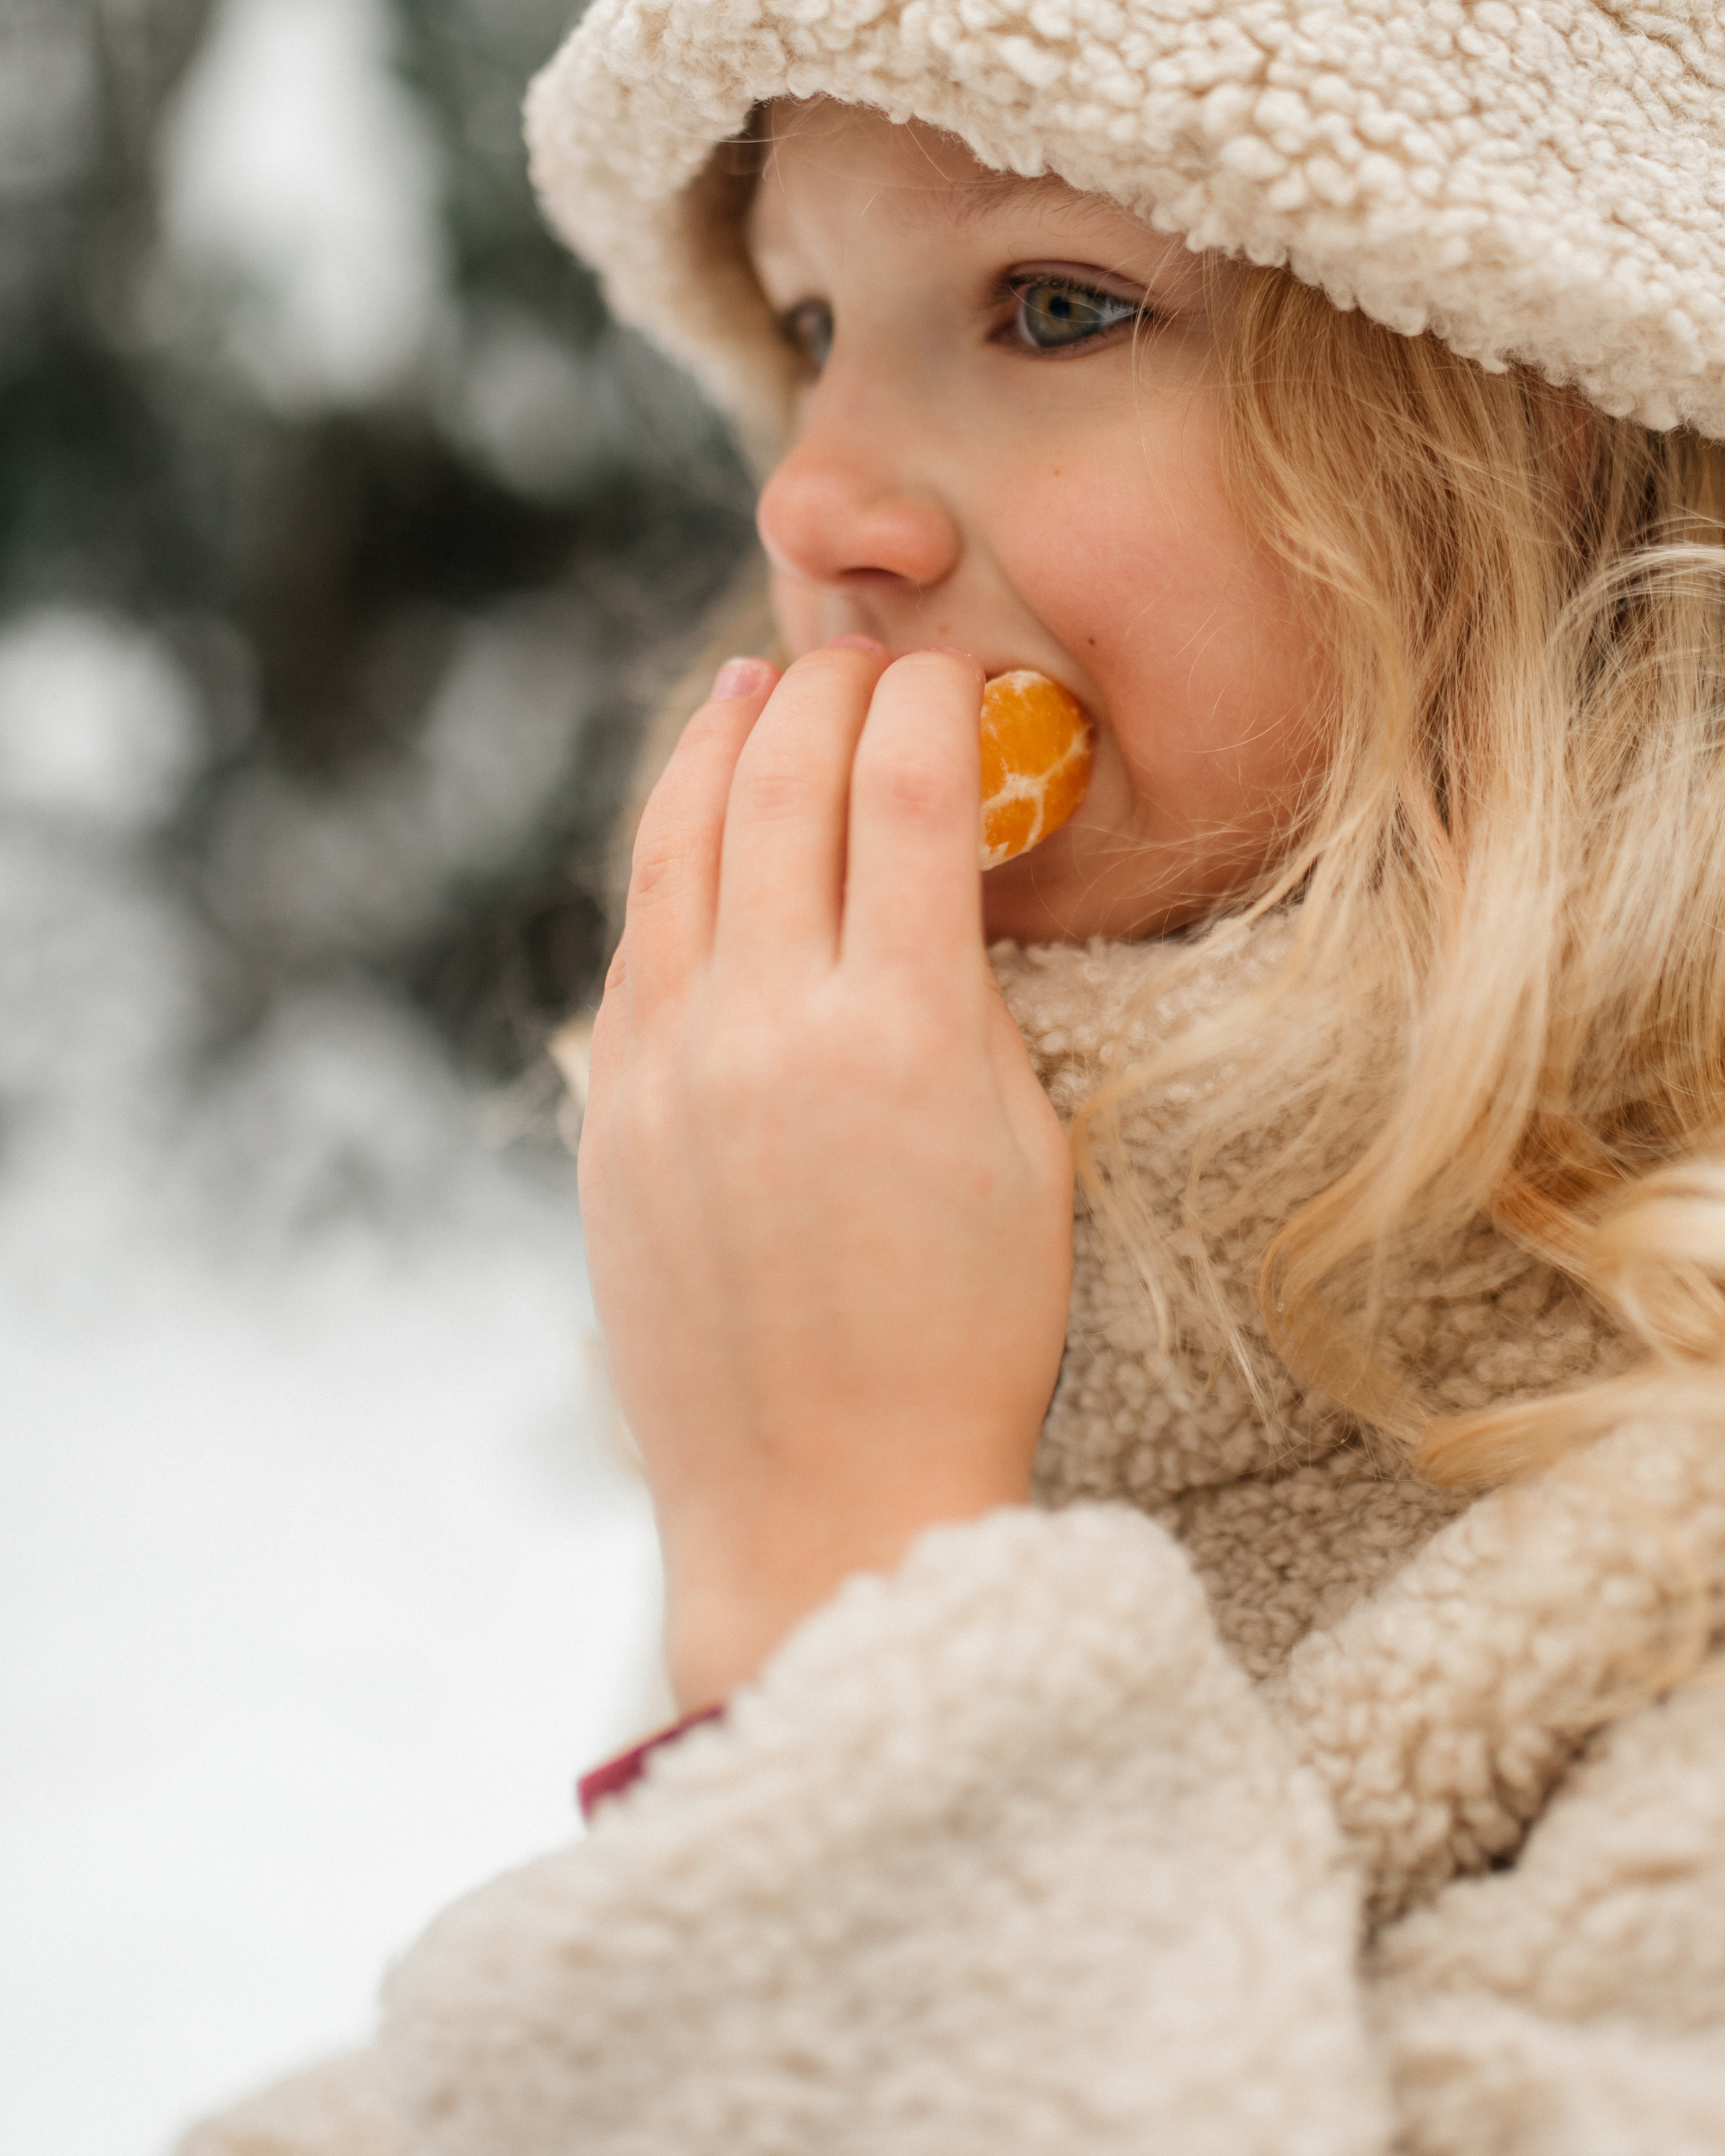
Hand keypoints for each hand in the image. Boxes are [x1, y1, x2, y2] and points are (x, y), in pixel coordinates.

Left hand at [577, 642, 1073, 1710]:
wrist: (822, 1500)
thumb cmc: (963, 1339)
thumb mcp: (1026, 1157)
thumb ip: (974, 1004)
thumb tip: (931, 884)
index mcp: (904, 1033)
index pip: (912, 791)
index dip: (936, 704)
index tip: (957, 675)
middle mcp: (769, 1024)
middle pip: (786, 783)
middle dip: (829, 692)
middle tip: (861, 655)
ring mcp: (670, 1061)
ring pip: (682, 839)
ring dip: (722, 741)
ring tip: (753, 682)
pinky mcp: (611, 1103)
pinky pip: (637, 933)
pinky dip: (668, 845)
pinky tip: (693, 811)